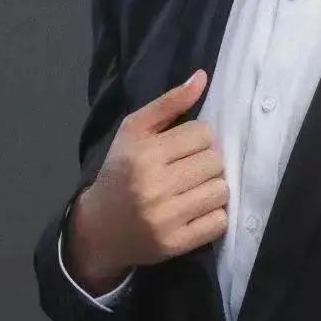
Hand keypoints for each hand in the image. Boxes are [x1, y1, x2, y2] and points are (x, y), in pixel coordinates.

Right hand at [66, 70, 228, 287]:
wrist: (99, 228)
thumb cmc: (121, 170)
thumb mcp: (135, 130)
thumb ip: (169, 102)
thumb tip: (202, 77)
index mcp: (144, 153)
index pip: (203, 134)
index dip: (197, 138)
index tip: (183, 148)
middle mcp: (154, 186)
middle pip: (215, 161)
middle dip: (206, 163)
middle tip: (188, 170)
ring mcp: (165, 218)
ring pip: (221, 190)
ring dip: (212, 188)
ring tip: (193, 189)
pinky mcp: (175, 244)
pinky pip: (218, 222)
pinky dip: (213, 215)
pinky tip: (195, 211)